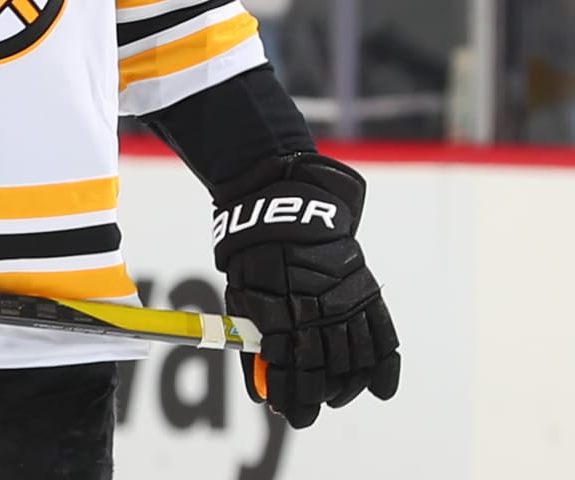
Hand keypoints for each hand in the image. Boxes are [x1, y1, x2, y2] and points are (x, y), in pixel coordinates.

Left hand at [213, 154, 400, 428]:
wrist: (284, 211)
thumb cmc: (254, 259)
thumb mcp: (242, 299)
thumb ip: (254, 345)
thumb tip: (259, 391)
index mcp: (284, 314)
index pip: (291, 371)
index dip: (289, 397)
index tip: (284, 412)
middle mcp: (319, 312)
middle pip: (324, 371)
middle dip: (313, 398)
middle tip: (305, 415)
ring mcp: (347, 303)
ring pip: (355, 361)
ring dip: (345, 387)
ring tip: (334, 398)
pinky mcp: (366, 293)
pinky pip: (383, 338)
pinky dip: (383, 368)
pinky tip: (379, 389)